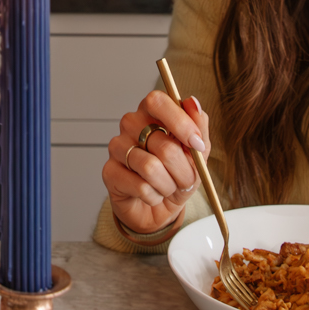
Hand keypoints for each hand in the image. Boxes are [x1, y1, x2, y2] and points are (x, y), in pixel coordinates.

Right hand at [102, 87, 210, 237]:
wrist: (158, 207)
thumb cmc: (176, 175)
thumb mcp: (196, 152)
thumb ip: (199, 126)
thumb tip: (193, 102)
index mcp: (152, 113)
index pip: (157, 102)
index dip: (180, 122)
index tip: (196, 143)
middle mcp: (131, 125)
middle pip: (163, 145)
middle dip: (183, 170)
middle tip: (186, 179)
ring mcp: (117, 146)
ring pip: (151, 168)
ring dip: (168, 185)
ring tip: (167, 186)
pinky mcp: (109, 171)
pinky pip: (140, 186)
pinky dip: (154, 196)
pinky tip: (151, 193)